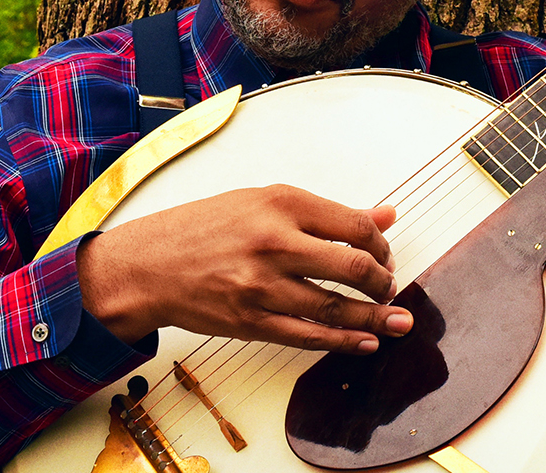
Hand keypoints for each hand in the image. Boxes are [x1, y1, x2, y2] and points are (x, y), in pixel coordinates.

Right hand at [77, 184, 414, 351]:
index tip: (385, 254)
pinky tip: (364, 342)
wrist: (147, 265)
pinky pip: (308, 336)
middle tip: (390, 288)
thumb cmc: (203, 229)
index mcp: (280, 204)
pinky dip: (343, 341)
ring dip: (374, 318)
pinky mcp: (251, 321)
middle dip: (383, 282)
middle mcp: (274, 242)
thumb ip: (326, 213)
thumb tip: (385, 215)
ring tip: (397, 322)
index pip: (354, 225)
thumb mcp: (262, 202)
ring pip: (335, 307)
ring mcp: (261, 286)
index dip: (382, 244)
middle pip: (353, 266)